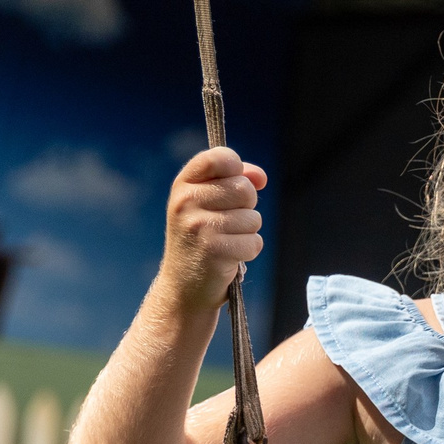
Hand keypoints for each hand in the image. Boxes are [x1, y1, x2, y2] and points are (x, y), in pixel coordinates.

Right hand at [159, 147, 267, 315]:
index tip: (236, 181)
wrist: (183, 285)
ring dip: (248, 232)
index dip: (237, 168)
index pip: (220, 158)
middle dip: (247, 207)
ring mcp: (199, 226)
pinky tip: (230, 256)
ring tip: (226, 241)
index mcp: (184, 185)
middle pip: (244, 189)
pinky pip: (254, 242)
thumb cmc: (201, 239)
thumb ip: (233, 181)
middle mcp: (186, 202)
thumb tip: (260, 177)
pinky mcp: (214, 250)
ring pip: (253, 218)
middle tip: (228, 223)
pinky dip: (249, 251)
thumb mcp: (207, 204)